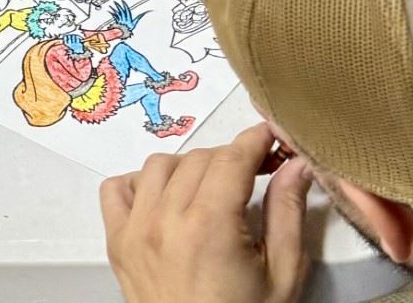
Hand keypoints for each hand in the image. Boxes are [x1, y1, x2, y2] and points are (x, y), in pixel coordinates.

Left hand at [100, 123, 313, 302]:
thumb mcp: (282, 275)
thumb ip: (289, 213)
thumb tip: (296, 164)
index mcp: (210, 226)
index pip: (232, 158)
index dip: (256, 142)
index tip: (272, 137)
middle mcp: (165, 220)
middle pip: (199, 159)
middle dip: (231, 159)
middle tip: (254, 174)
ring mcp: (135, 230)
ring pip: (159, 166)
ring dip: (189, 168)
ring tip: (212, 191)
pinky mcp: (116, 243)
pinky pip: (117, 188)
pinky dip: (140, 184)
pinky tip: (166, 201)